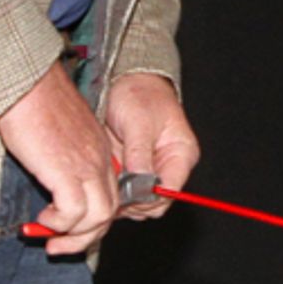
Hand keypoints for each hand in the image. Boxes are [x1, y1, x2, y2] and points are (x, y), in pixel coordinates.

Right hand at [0, 61, 118, 254]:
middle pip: (108, 212)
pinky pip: (75, 213)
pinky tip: (41, 220)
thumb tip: (47, 176)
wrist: (23, 80)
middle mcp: (98, 159)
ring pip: (98, 217)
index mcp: (97, 150)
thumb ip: (60, 154)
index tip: (69, 231)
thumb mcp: (55, 132)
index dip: (93, 219)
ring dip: (73, 236)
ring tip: (47, 237)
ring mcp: (86, 165)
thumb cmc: (31, 100)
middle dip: (85, 237)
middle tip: (58, 247)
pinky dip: (59, 224)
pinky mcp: (67, 170)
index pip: (109, 195)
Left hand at [102, 73, 198, 218]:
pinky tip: (101, 181)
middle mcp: (168, 168)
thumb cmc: (140, 95)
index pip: (170, 191)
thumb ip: (140, 153)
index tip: (125, 191)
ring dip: (120, 198)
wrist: (126, 81)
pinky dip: (112, 192)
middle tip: (109, 189)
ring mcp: (149, 171)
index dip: (147, 196)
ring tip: (103, 183)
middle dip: (132, 200)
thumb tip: (140, 183)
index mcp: (181, 156)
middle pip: (154, 202)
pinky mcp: (131, 172)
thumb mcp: (140, 122)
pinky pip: (123, 193)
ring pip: (137, 202)